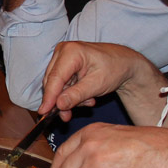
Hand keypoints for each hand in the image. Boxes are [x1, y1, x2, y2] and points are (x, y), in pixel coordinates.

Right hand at [39, 41, 167, 123]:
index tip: (44, 112)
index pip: (55, 78)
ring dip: (68, 98)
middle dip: (60, 100)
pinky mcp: (63, 65)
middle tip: (68, 115)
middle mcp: (63, 51)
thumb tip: (59, 105)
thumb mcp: (97, 85)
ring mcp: (62, 57)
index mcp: (71, 52)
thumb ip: (77, 95)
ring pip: (55, 85)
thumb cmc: (114, 69)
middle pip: (52, 82)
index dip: (49, 97)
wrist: (123, 63)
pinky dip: (71, 94)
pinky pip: (61, 84)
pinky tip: (85, 97)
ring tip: (88, 102)